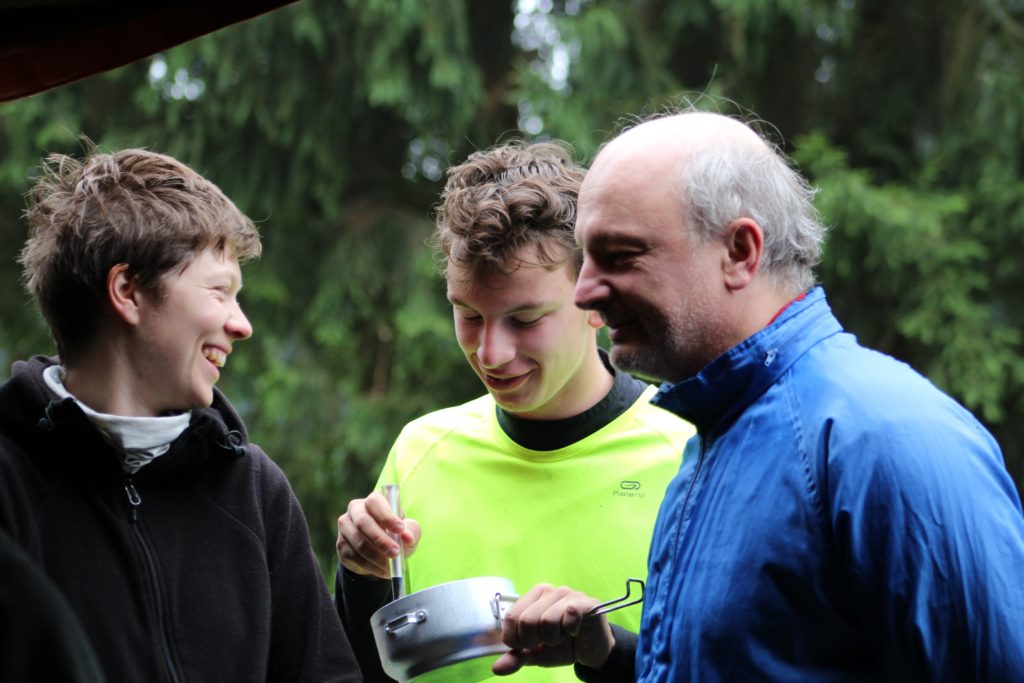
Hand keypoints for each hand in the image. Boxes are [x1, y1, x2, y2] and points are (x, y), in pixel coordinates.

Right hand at [336, 491, 420, 577]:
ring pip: (358, 542)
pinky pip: (354, 556)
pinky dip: (370, 566)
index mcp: (373, 501)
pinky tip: (383, 571)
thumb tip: (407, 536)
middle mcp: (356, 509)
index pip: (375, 502)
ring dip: (376, 557)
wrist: (378, 554)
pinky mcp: (341, 544)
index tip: (400, 530)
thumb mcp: (408, 532)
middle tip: (395, 553)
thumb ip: (412, 531)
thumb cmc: (395, 536)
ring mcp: (346, 526)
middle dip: (380, 540)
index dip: (386, 516)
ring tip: (391, 567)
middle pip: (363, 522)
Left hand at [493, 584, 613, 675]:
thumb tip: (497, 669)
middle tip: (546, 642)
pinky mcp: (586, 603)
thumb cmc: (562, 646)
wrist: (592, 651)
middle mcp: (549, 591)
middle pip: (526, 620)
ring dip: (553, 638)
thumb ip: (516, 657)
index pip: (511, 617)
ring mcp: (568, 594)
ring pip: (547, 620)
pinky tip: (575, 631)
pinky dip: (570, 630)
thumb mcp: (535, 654)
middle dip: (534, 641)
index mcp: (532, 598)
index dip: (514, 639)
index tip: (526, 646)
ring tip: (561, 637)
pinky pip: (570, 615)